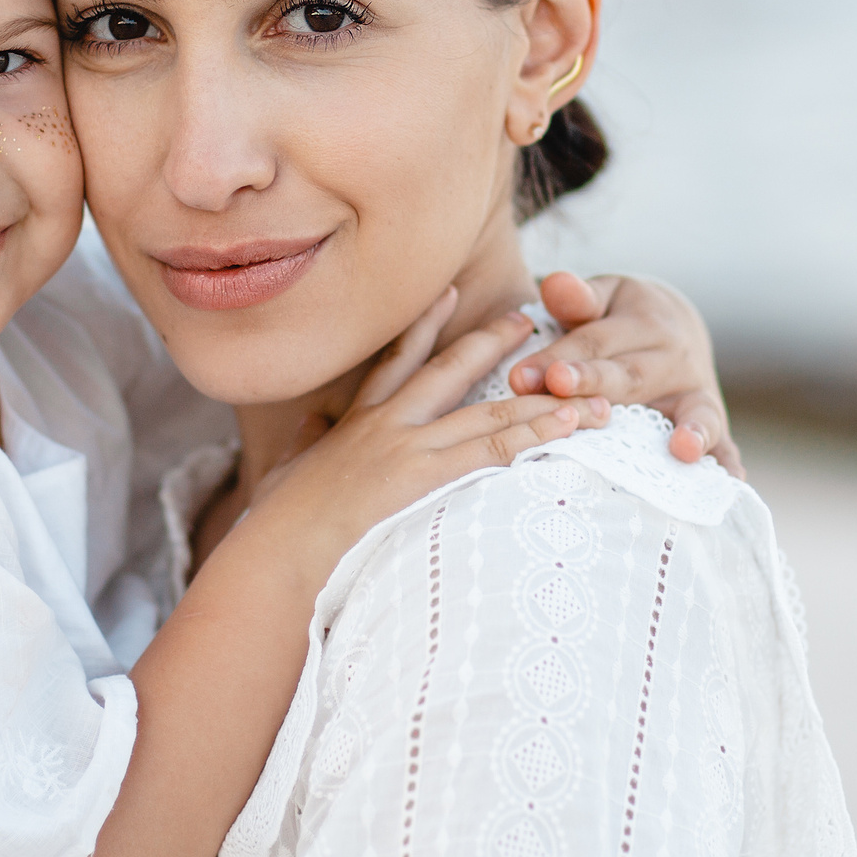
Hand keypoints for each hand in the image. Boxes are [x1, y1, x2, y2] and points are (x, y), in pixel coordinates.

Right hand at [241, 289, 610, 588]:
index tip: (450, 296)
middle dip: (492, 341)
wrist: (276, 560)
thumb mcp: (285, 475)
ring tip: (581, 386)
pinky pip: (494, 450)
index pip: (395, 363)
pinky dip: (535, 435)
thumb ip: (303, 444)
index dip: (425, 328)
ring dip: (539, 399)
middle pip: (450, 371)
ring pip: (488, 413)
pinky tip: (567, 424)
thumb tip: (309, 425)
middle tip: (527, 318)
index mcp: (354, 426)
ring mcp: (408, 450)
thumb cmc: (275, 530)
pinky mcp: (425, 479)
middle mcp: (386, 427)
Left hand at [507, 272, 742, 476]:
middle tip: (558, 389)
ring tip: (681, 449)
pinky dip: (727, 460)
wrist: (678, 325)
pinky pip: (724, 440)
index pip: (594, 343)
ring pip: (687, 410)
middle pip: (630, 376)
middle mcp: (675, 357)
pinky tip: (732, 481)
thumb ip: (579, 297)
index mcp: (644, 322)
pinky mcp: (710, 418)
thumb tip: (555, 283)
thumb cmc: (622, 317)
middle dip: (594, 384)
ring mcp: (697, 390)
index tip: (521, 377)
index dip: (558, 358)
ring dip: (688, 429)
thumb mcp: (604, 297)